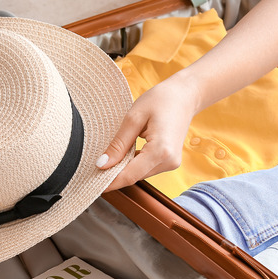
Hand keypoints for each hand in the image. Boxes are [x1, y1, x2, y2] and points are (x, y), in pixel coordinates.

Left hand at [98, 73, 200, 191]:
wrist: (186, 95)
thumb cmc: (161, 99)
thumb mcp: (134, 118)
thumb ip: (118, 144)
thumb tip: (102, 164)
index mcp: (161, 151)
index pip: (129, 175)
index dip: (109, 181)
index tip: (91, 183)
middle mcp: (169, 161)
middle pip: (134, 176)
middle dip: (114, 175)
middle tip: (92, 170)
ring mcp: (171, 163)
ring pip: (140, 174)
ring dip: (123, 169)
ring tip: (106, 160)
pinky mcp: (170, 161)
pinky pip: (146, 168)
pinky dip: (133, 164)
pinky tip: (123, 156)